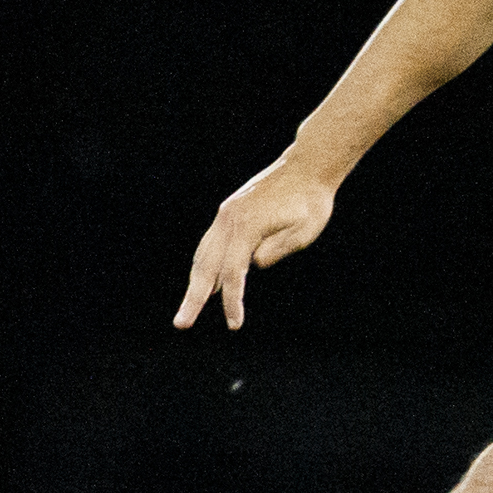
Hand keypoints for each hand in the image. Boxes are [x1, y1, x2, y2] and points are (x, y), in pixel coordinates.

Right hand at [173, 157, 337, 330]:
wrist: (308, 166)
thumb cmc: (312, 201)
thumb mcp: (304, 231)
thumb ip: (277, 249)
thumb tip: (252, 265)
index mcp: (247, 225)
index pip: (232, 273)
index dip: (232, 301)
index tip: (234, 325)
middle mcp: (229, 219)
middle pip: (206, 265)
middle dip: (194, 297)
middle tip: (181, 325)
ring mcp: (226, 214)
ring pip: (203, 253)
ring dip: (196, 282)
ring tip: (189, 307)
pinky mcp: (230, 211)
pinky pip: (211, 243)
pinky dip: (205, 264)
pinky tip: (206, 281)